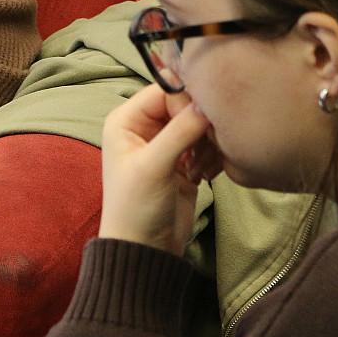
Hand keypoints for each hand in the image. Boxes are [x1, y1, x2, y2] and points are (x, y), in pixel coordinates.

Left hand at [97, 84, 220, 255]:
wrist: (145, 247)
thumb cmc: (137, 206)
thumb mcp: (154, 166)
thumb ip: (180, 131)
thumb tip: (208, 103)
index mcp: (126, 119)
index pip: (164, 88)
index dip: (186, 99)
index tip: (204, 118)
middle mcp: (144, 126)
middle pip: (184, 103)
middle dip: (200, 122)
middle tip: (207, 145)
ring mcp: (165, 142)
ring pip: (198, 123)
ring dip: (207, 142)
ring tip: (199, 167)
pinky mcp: (184, 159)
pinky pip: (206, 142)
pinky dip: (211, 154)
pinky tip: (204, 174)